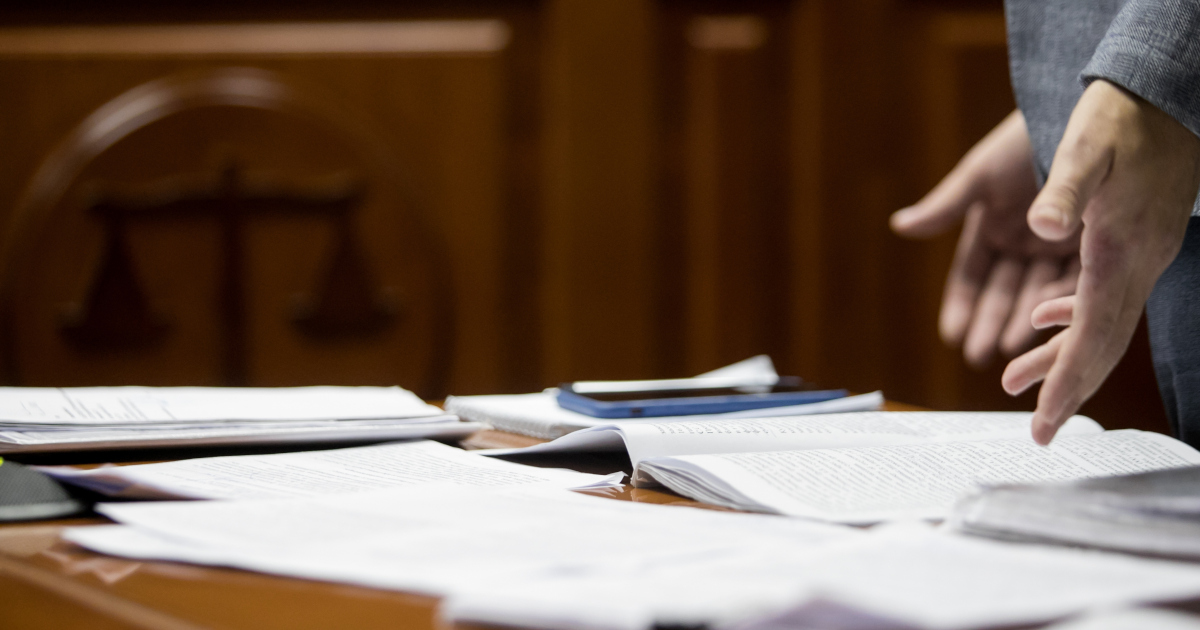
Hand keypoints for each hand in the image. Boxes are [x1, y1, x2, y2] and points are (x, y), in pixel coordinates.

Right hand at [891, 111, 1080, 367]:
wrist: (1086, 109)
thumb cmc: (1025, 137)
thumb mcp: (981, 174)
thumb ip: (945, 207)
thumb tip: (900, 226)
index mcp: (990, 224)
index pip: (970, 276)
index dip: (961, 306)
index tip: (952, 336)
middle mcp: (1021, 240)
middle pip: (1001, 292)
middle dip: (989, 325)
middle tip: (979, 356)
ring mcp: (1055, 245)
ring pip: (1035, 294)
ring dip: (1022, 322)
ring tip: (1013, 351)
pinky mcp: (1092, 243)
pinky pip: (1074, 283)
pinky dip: (1061, 306)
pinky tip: (1051, 328)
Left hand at [1000, 80, 1199, 443]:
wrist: (1167, 91)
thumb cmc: (1122, 116)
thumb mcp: (1086, 146)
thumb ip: (1063, 190)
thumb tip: (1039, 227)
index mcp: (1118, 251)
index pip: (1092, 335)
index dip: (1067, 383)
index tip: (1044, 426)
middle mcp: (1136, 262)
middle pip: (1102, 342)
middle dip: (1067, 387)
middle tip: (1038, 430)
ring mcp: (1141, 253)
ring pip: (1102, 321)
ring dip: (1061, 353)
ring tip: (1013, 379)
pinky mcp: (1138, 240)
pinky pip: (1106, 294)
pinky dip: (1073, 315)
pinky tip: (1045, 317)